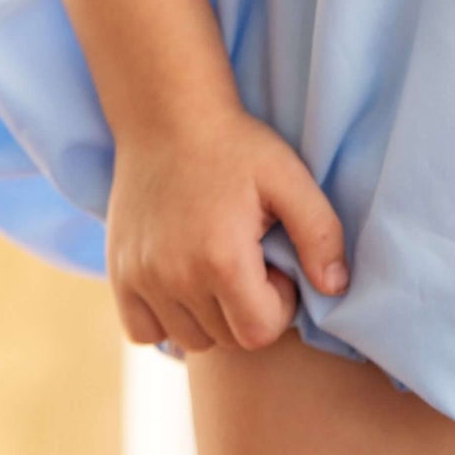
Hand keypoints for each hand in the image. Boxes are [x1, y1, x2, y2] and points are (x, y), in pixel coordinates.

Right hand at [107, 103, 349, 354]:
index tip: (275, 263)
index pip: (260, 332)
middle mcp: (175, 278)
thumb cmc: (235, 145)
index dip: (279, 303)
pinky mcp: (119, 274)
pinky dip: (167, 319)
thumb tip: (335, 288)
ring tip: (218, 262)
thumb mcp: (288, 177)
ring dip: (211, 314)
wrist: (168, 115)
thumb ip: (321, 233)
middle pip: (226, 337)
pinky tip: (184, 280)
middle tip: (249, 256)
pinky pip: (145, 332)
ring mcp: (141, 279)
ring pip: (189, 338)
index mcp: (221, 259)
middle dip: (248, 307)